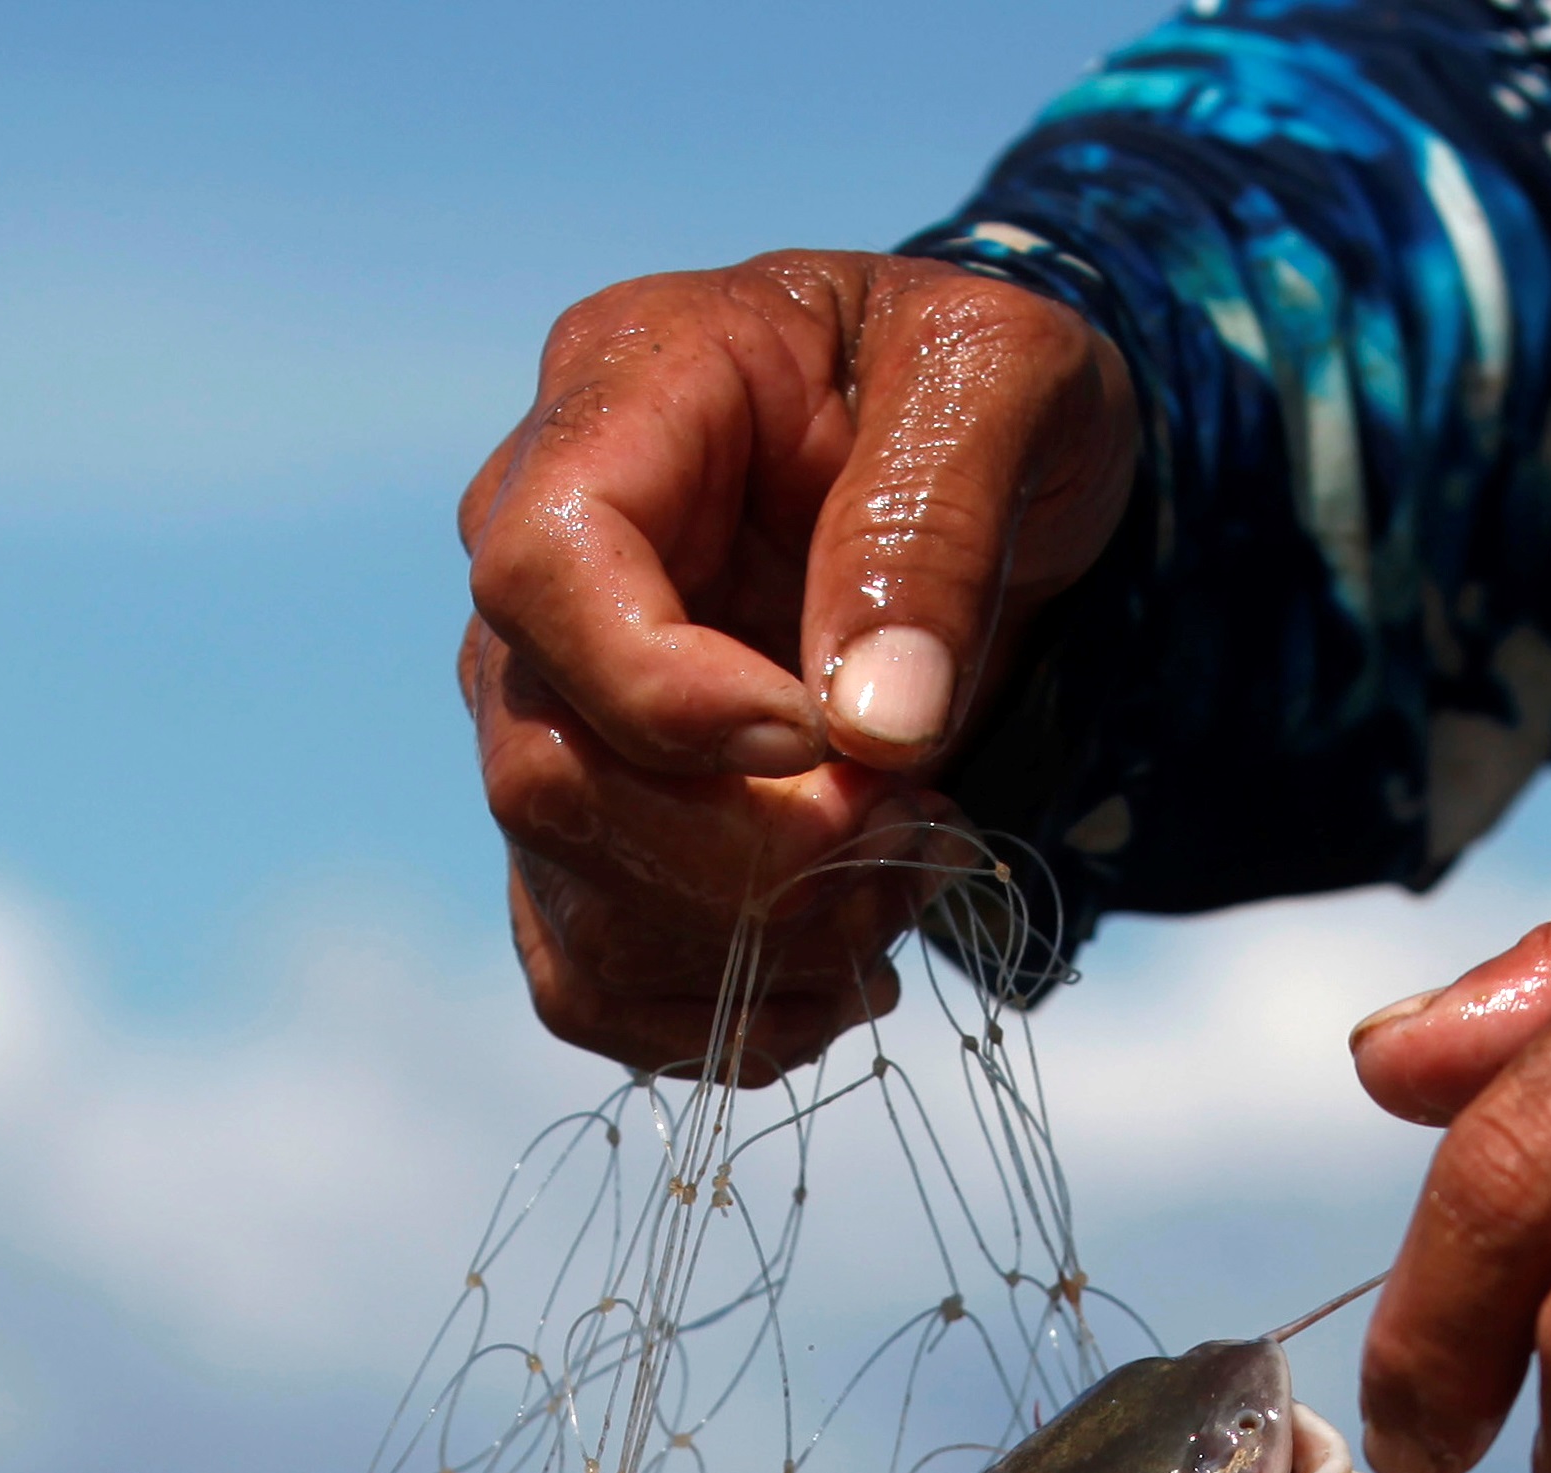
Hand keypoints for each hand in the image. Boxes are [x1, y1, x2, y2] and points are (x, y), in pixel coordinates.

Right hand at [463, 252, 1137, 1078]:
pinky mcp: (595, 823)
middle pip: (547, 770)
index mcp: (616, 402)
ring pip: (572, 893)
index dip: (670, 697)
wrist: (991, 463)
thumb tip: (876, 726)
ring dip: (763, 946)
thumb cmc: (982, 391)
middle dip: (750, 853)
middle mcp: (541, 562)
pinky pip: (594, 975)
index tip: (833, 738)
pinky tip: (848, 968)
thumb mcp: (1009, 382)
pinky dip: (726, 1014)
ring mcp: (552, 704)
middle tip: (923, 827)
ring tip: (915, 882)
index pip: (542, 576)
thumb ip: (936, 521)